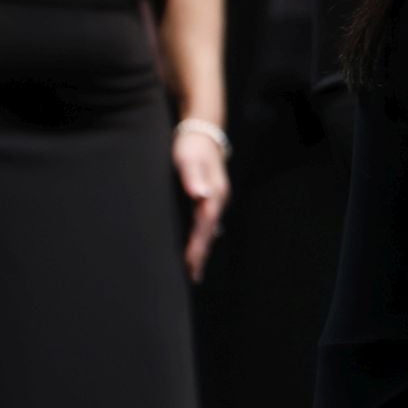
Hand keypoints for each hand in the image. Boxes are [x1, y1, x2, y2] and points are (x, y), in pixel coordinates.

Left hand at [173, 129, 230, 282]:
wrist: (203, 130)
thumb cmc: (191, 145)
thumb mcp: (188, 158)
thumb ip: (193, 176)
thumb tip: (201, 194)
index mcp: (214, 193)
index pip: (205, 225)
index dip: (197, 245)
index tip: (190, 264)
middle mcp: (219, 198)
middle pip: (209, 231)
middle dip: (201, 254)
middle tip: (192, 276)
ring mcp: (217, 197)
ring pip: (209, 228)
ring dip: (203, 248)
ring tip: (195, 268)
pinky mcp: (211, 196)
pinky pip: (207, 222)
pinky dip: (203, 236)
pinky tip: (200, 243)